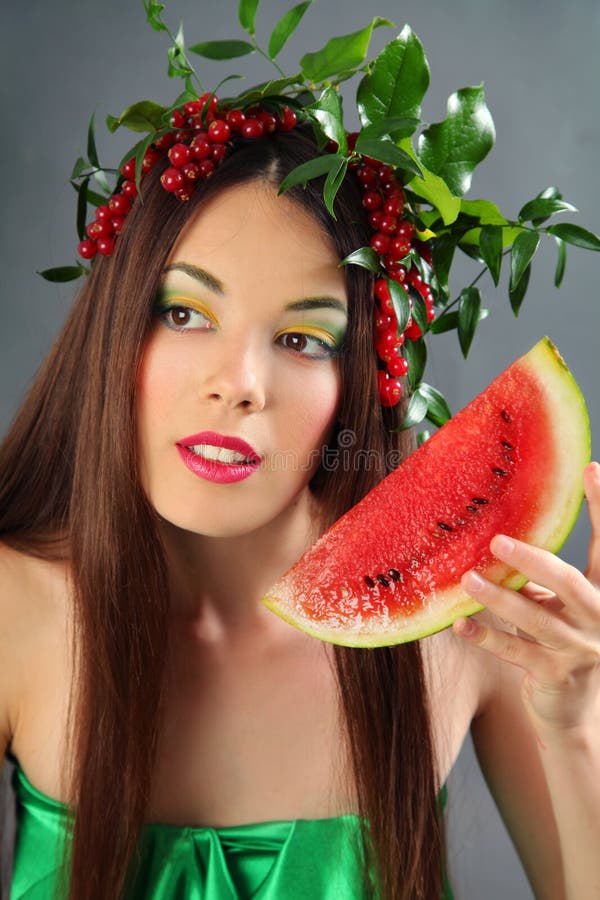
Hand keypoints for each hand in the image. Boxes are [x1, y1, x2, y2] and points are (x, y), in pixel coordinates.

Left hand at [453, 460, 599, 735]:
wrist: (572, 707)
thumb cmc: (560, 637)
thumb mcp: (559, 603)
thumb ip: (541, 575)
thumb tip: (499, 535)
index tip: (591, 468)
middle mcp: (597, 617)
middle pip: (569, 583)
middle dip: (534, 560)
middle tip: (498, 542)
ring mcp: (577, 648)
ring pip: (536, 619)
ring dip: (500, 599)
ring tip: (468, 580)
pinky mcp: (552, 673)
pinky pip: (514, 653)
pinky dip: (485, 638)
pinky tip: (458, 624)